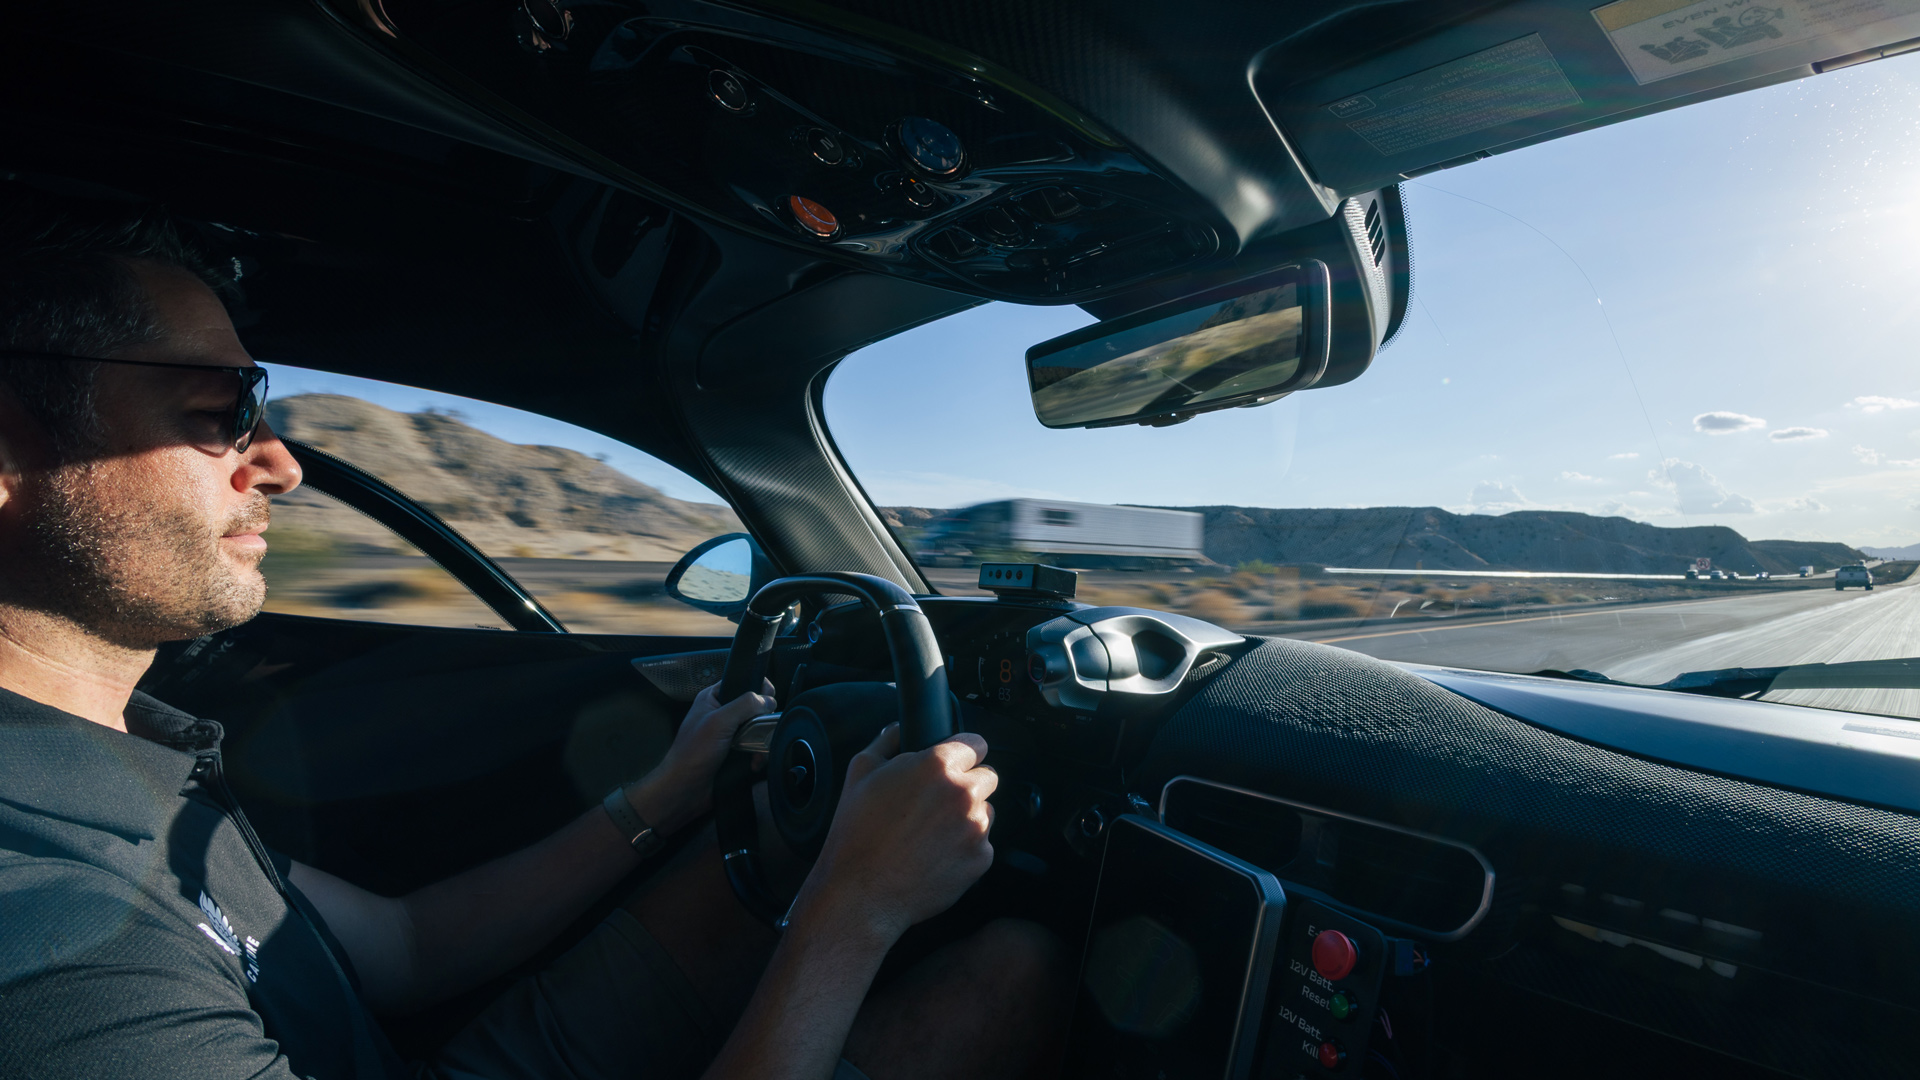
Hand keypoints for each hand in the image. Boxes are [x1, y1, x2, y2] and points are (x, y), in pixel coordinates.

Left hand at [624, 679, 775, 835]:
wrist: (684, 789)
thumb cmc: (692, 754)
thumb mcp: (719, 722)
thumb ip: (745, 705)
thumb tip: (767, 699)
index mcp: (712, 698)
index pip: (741, 682)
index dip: (757, 687)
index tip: (769, 698)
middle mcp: (721, 714)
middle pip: (754, 707)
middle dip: (762, 721)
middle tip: (760, 730)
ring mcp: (728, 734)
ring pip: (757, 729)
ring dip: (761, 742)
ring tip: (756, 754)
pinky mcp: (734, 753)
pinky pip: (755, 748)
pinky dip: (758, 755)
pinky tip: (753, 763)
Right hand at [789, 724, 996, 946]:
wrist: (862, 893)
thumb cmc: (857, 834)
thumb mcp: (860, 773)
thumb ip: (886, 741)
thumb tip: (899, 729)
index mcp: (938, 766)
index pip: (977, 743)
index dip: (964, 752)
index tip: (956, 763)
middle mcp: (964, 793)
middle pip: (987, 777)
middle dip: (966, 785)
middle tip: (936, 804)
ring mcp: (976, 827)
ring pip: (986, 811)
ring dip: (967, 817)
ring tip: (931, 833)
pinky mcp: (981, 859)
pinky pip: (982, 844)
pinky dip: (965, 848)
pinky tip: (935, 855)